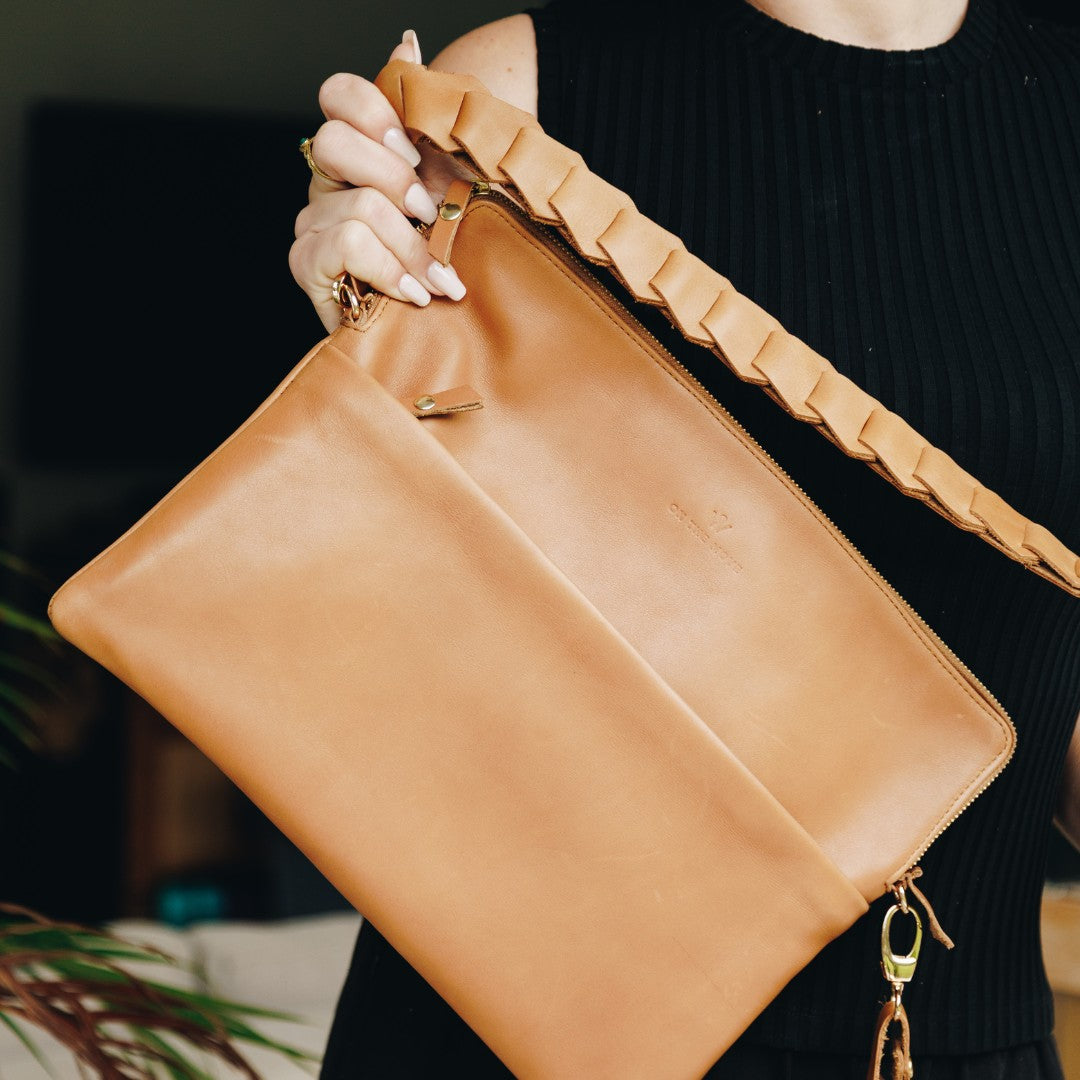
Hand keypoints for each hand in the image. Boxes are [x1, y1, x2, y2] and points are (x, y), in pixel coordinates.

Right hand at [289, 29, 470, 331]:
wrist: (456, 329)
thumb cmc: (459, 253)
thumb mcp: (460, 175)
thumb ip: (431, 109)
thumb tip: (405, 39)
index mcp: (363, 152)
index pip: (339, 95)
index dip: (375, 113)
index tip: (416, 150)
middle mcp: (329, 183)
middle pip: (332, 144)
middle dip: (396, 182)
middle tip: (432, 216)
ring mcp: (313, 225)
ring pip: (354, 205)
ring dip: (411, 247)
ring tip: (440, 279)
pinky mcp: (308, 268)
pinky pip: (344, 244)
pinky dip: (389, 269)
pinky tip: (414, 294)